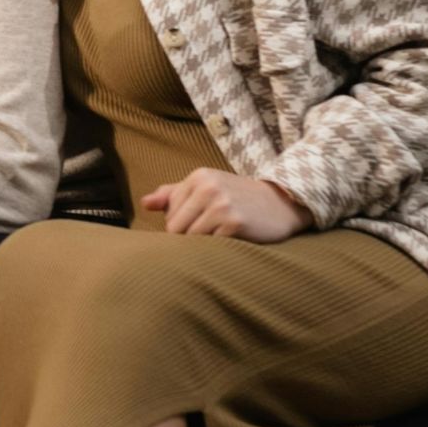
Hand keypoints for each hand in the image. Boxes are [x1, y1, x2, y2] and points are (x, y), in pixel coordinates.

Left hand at [142, 168, 313, 242]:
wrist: (283, 204)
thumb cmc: (238, 198)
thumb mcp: (206, 187)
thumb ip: (173, 194)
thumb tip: (145, 204)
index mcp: (198, 177)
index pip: (169, 216)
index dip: (183, 227)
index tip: (204, 223)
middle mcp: (207, 187)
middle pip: (176, 229)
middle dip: (190, 238)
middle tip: (213, 234)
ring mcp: (221, 204)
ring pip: (192, 240)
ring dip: (205, 245)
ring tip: (222, 236)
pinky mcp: (235, 222)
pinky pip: (211, 246)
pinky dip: (219, 249)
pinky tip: (233, 240)